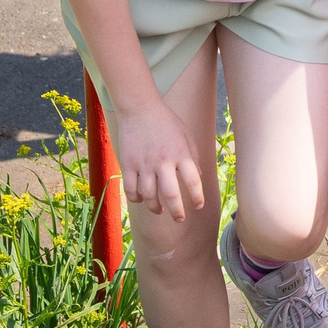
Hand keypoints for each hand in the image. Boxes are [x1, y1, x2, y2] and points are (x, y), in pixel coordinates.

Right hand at [116, 97, 207, 220]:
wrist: (140, 109)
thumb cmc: (167, 123)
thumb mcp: (186, 137)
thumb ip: (192, 158)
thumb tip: (198, 178)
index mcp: (181, 154)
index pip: (193, 181)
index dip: (197, 197)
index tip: (198, 206)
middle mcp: (164, 161)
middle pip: (171, 194)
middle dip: (177, 211)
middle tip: (180, 218)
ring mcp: (144, 164)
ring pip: (149, 196)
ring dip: (155, 207)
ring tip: (160, 211)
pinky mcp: (128, 164)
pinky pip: (131, 189)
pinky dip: (136, 198)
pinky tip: (142, 200)